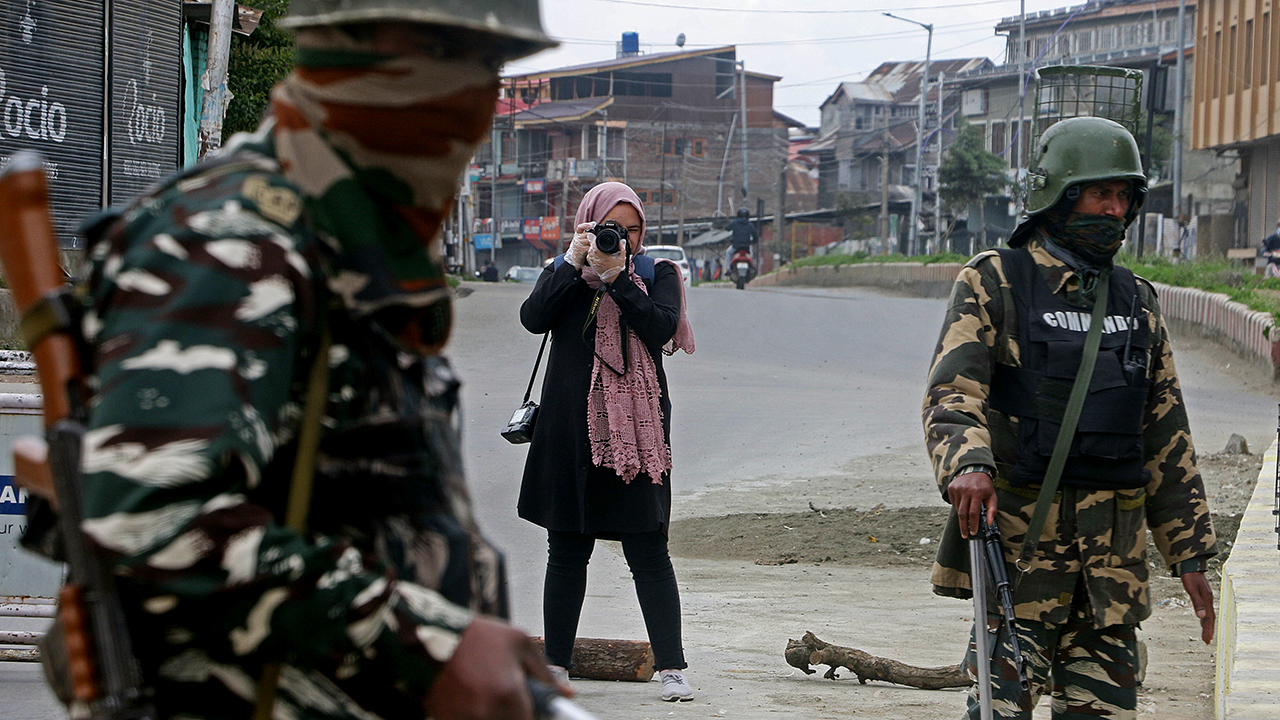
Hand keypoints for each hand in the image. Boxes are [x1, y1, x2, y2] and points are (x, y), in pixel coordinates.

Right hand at [424, 616, 570, 719]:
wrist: (427, 636)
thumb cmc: (476, 637)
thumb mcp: (519, 643)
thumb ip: (545, 673)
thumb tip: (567, 695)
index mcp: (508, 695)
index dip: (533, 716)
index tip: (534, 710)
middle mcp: (486, 713)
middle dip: (514, 712)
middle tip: (507, 694)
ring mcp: (465, 719)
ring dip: (495, 713)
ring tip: (486, 690)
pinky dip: (476, 712)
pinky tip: (471, 694)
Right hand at [567, 222, 593, 268]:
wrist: (575, 259)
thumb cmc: (580, 248)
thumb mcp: (582, 239)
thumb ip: (587, 234)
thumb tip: (595, 227)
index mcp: (577, 234)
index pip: (580, 227)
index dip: (586, 225)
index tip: (592, 225)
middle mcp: (577, 238)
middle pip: (588, 234)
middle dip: (593, 237)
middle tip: (596, 240)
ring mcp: (578, 244)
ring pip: (589, 240)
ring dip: (593, 243)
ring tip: (594, 246)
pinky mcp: (580, 249)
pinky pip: (589, 247)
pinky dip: (592, 248)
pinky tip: (592, 249)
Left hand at [587, 240, 624, 282]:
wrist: (614, 278)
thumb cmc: (617, 269)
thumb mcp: (622, 258)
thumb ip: (622, 248)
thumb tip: (622, 241)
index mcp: (604, 257)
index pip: (595, 248)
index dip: (594, 242)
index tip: (595, 238)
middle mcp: (598, 261)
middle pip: (591, 250)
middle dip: (592, 244)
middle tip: (595, 241)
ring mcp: (595, 264)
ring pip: (589, 254)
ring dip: (591, 249)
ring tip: (595, 247)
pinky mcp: (593, 266)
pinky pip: (589, 259)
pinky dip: (590, 255)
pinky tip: (593, 253)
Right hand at [947, 472, 996, 538]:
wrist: (974, 470)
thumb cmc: (984, 486)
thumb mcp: (992, 496)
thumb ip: (992, 510)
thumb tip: (989, 523)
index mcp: (977, 493)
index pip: (973, 512)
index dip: (973, 524)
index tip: (973, 532)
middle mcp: (966, 490)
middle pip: (962, 513)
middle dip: (963, 526)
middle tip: (965, 535)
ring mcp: (957, 489)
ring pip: (958, 509)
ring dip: (962, 516)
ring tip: (967, 516)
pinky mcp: (951, 488)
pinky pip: (953, 502)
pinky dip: (958, 507)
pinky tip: (963, 505)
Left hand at [1180, 572, 1214, 643]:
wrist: (1191, 565)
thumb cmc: (1190, 577)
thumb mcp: (1192, 589)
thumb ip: (1197, 602)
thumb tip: (1201, 616)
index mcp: (1207, 600)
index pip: (1209, 618)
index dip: (1208, 629)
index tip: (1207, 639)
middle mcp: (1208, 600)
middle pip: (1210, 618)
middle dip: (1209, 630)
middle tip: (1206, 641)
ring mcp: (1206, 598)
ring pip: (1208, 615)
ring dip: (1207, 625)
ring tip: (1206, 635)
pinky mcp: (1202, 596)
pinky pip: (1205, 610)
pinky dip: (1205, 618)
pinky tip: (1203, 620)